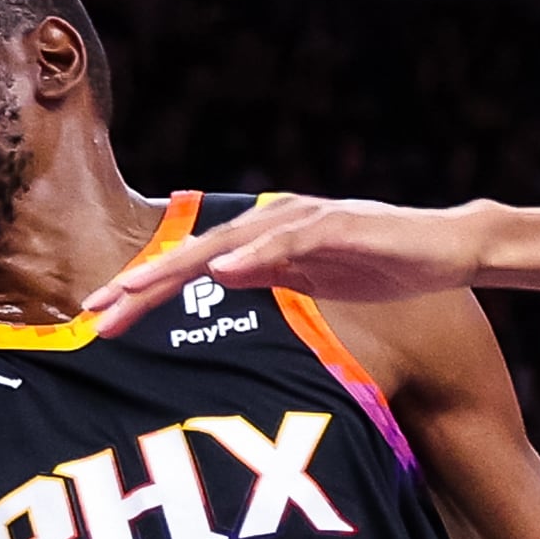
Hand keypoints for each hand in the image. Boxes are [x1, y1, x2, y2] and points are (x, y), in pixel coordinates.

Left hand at [83, 194, 493, 334]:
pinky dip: (254, 254)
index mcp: (263, 239)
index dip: (144, 291)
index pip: (192, 267)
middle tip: (91, 312)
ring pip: (226, 244)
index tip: (99, 318)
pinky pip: (288, 241)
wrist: (447, 249)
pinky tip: (222, 268)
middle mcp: (274, 220)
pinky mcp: (338, 226)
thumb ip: (266, 276)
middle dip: (140, 283)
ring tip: (134, 290)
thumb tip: (218, 277)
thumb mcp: (311, 280)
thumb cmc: (380, 267)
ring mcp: (304, 220)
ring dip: (178, 267)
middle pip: (193, 254)